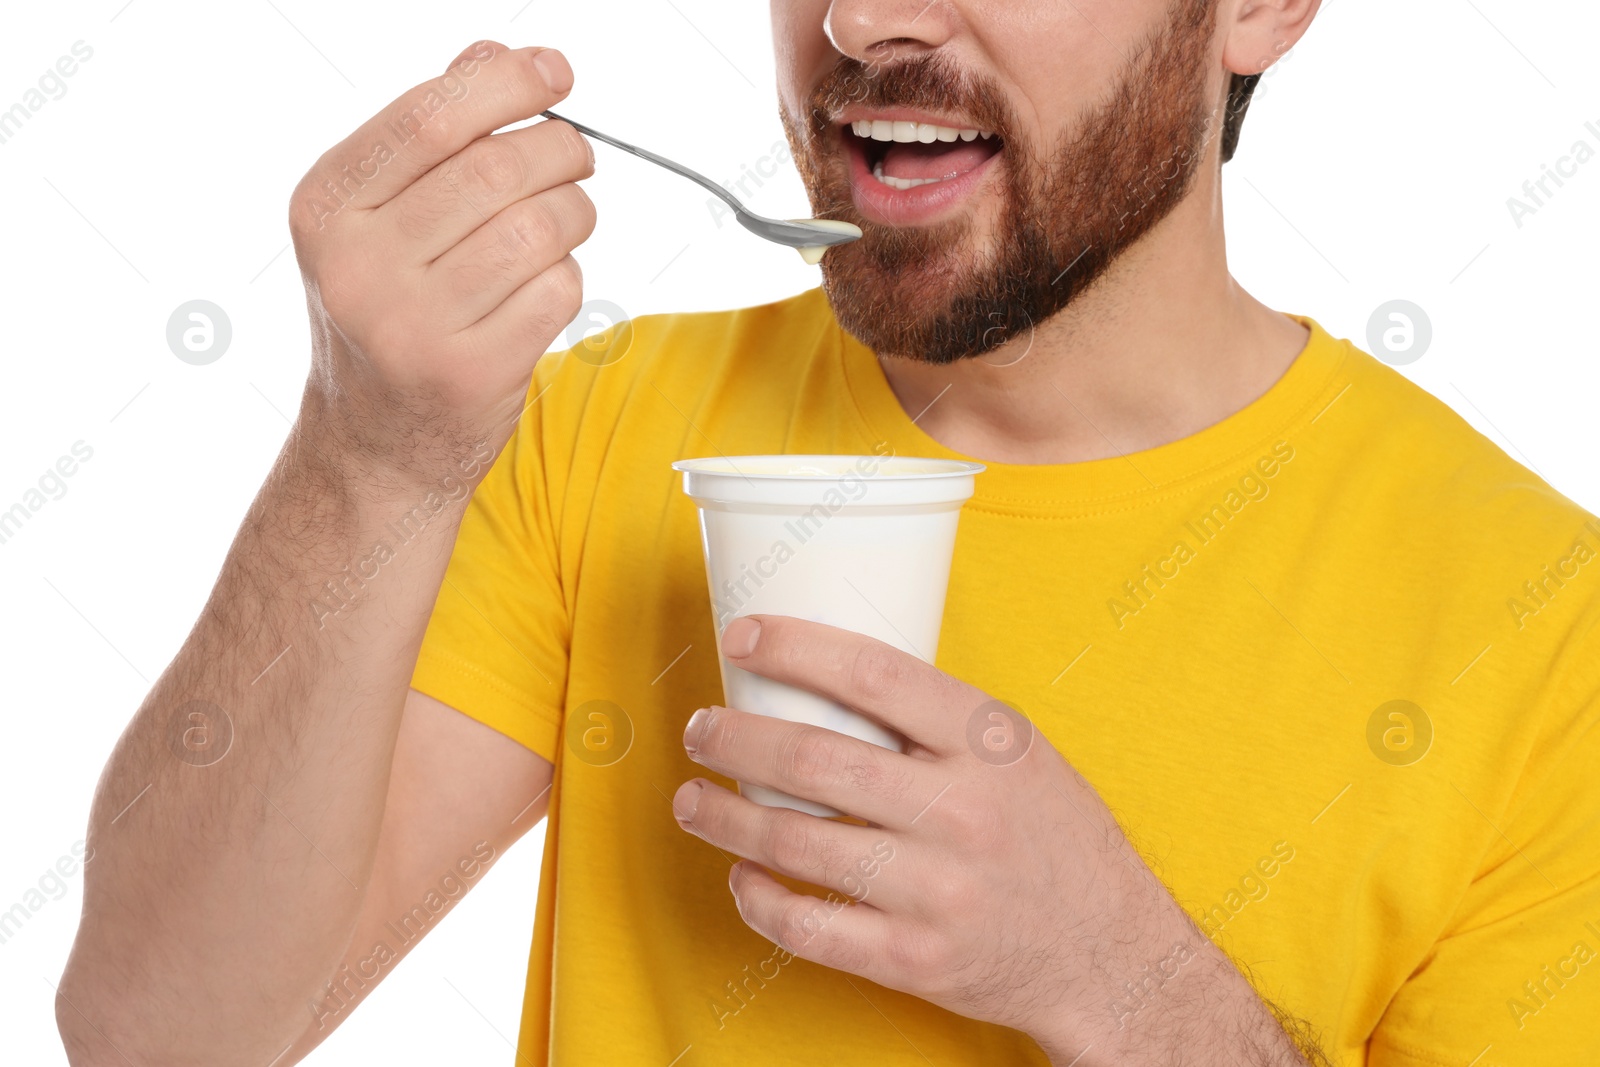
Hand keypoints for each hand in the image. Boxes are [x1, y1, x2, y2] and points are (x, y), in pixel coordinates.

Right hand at [287, 41, 594, 483]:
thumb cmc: (390, 312)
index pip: (433, 114)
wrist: (374, 444)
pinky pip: (556, 291)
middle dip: (560, 150)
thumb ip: (430, 136)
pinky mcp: (471, 375)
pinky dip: (567, 278)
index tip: (556, 74)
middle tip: (576, 156)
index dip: (511, 83)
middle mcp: (358, 266)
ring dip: (573, 213)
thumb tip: (495, 54)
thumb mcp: (379, 220)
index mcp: (328, 208)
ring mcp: (412, 326)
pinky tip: (540, 288)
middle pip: (497, 169)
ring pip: (538, 228)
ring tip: (562, 221)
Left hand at [671, 615, 1317, 1065]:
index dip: (795, 647)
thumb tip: (825, 674)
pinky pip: (809, 928)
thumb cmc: (1054, 836)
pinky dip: (758, 900)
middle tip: (700, 728)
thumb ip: (938, 719)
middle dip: (734, 739)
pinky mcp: (914, 959)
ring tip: (693, 799)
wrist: (1108, 953)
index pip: (874, 676)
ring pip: (795, 846)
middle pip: (814, 762)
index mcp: (988, 744)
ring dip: (724, 818)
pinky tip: (741, 877)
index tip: (743, 636)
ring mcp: (936, 892)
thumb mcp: (1019, 751)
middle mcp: (961, 813)